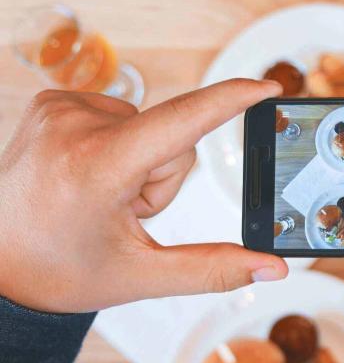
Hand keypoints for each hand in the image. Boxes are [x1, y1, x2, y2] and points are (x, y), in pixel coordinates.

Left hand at [0, 79, 288, 312]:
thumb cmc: (60, 271)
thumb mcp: (141, 276)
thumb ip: (215, 269)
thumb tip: (271, 268)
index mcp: (97, 168)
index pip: (182, 122)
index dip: (231, 101)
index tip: (267, 87)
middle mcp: (74, 126)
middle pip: (172, 137)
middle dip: (163, 177)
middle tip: (123, 211)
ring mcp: (59, 109)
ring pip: (149, 126)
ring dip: (141, 163)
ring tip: (101, 195)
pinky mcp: (53, 102)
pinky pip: (121, 116)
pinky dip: (118, 146)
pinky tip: (89, 174)